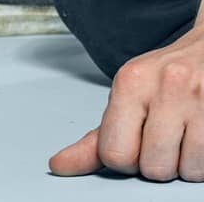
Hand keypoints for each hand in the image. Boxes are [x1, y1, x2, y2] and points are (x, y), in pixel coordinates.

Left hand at [50, 8, 203, 180]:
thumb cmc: (164, 78)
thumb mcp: (125, 98)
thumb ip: (96, 138)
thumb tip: (60, 166)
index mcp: (131, 82)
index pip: (114, 153)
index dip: (124, 160)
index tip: (133, 145)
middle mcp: (167, 87)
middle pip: (152, 167)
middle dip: (156, 163)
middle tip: (161, 140)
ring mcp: (201, 100)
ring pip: (186, 171)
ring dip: (184, 164)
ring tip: (183, 137)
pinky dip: (203, 162)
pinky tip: (199, 138)